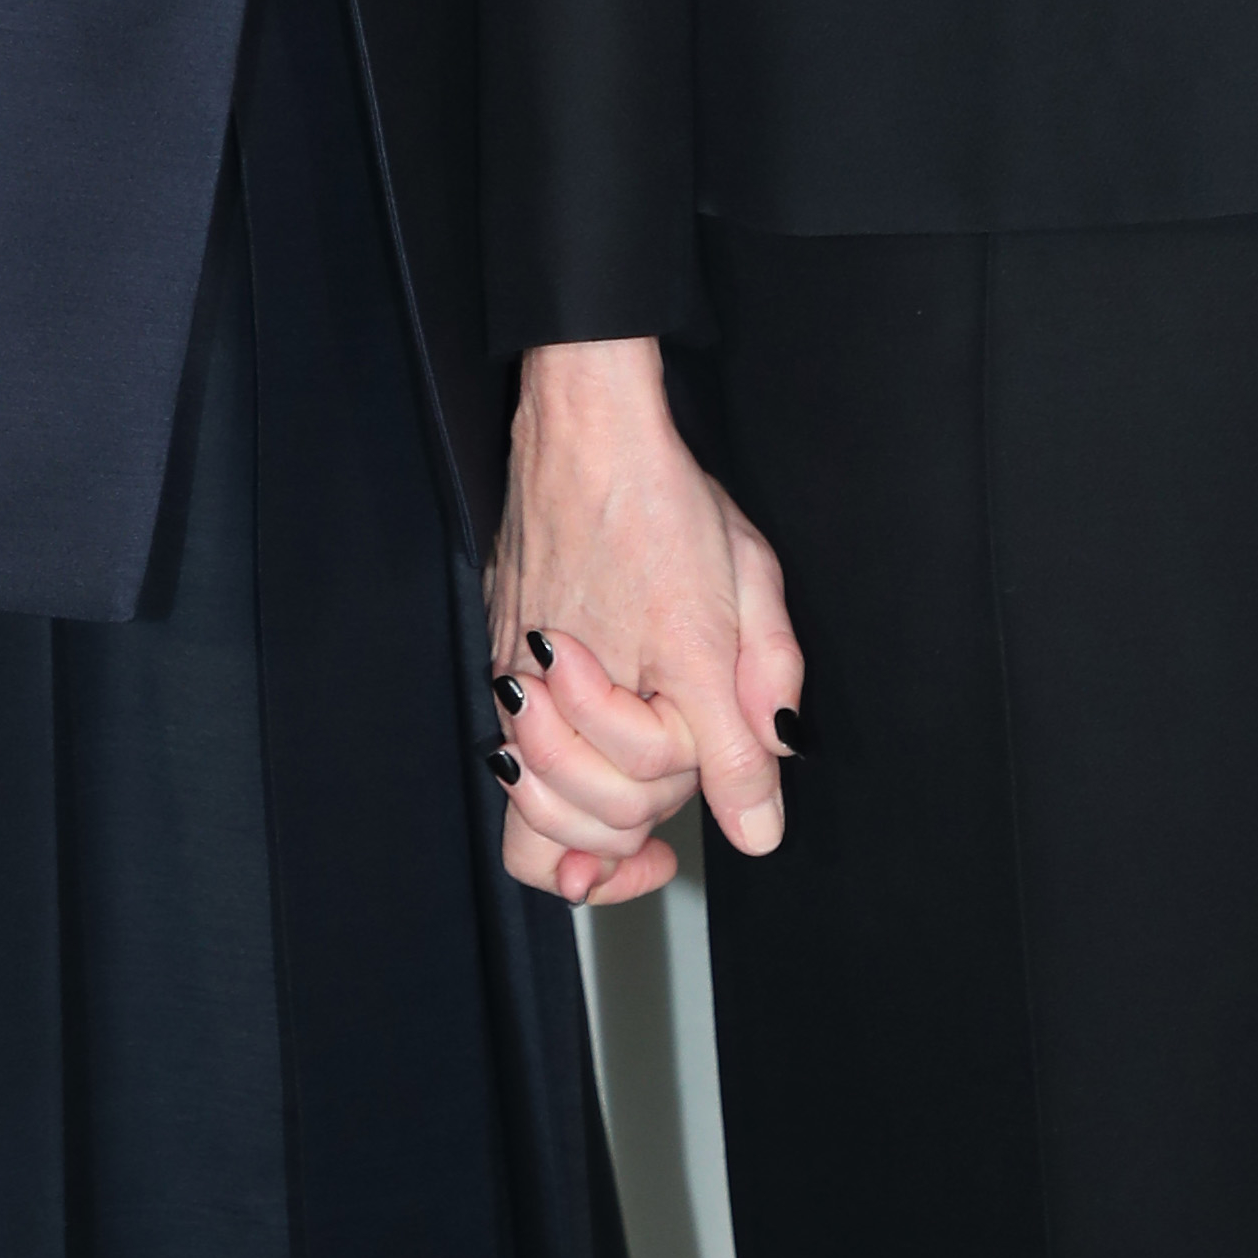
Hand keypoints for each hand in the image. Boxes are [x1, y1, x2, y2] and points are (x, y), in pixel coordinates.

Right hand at [489, 339, 802, 909]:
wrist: (587, 431)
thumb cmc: (668, 501)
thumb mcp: (746, 595)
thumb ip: (755, 716)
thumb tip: (759, 826)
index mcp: (650, 673)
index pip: (666, 785)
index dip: (699, 786)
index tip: (704, 794)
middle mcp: (573, 688)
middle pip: (599, 812)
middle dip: (638, 812)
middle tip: (672, 778)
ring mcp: (523, 679)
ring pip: (534, 812)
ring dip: (579, 821)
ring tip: (619, 808)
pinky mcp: (499, 661)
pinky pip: (509, 768)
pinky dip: (538, 798)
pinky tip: (568, 792)